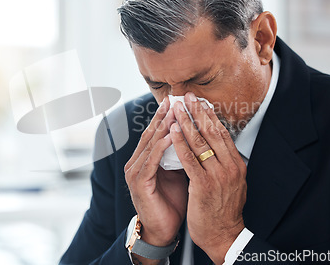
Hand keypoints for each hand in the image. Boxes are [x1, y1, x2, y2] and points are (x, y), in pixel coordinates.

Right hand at [125, 96, 188, 248]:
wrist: (163, 230)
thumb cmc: (171, 202)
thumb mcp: (178, 174)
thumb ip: (180, 156)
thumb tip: (195, 137)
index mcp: (144, 160)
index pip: (155, 133)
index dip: (165, 116)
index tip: (177, 101)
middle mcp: (136, 163)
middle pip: (150, 133)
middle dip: (163, 115)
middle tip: (174, 99)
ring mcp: (135, 172)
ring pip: (150, 143)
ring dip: (163, 126)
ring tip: (174, 111)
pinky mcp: (138, 182)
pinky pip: (151, 159)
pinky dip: (161, 145)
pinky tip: (171, 134)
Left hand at [170, 92, 246, 264]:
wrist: (223, 235)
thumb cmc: (224, 210)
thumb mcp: (232, 183)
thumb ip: (225, 163)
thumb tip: (216, 145)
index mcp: (237, 164)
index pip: (222, 133)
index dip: (210, 115)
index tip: (199, 101)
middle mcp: (230, 167)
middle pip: (212, 132)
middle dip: (198, 112)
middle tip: (187, 96)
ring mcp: (218, 175)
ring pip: (200, 142)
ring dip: (186, 122)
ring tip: (176, 108)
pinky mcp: (204, 185)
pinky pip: (189, 159)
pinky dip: (180, 143)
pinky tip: (171, 131)